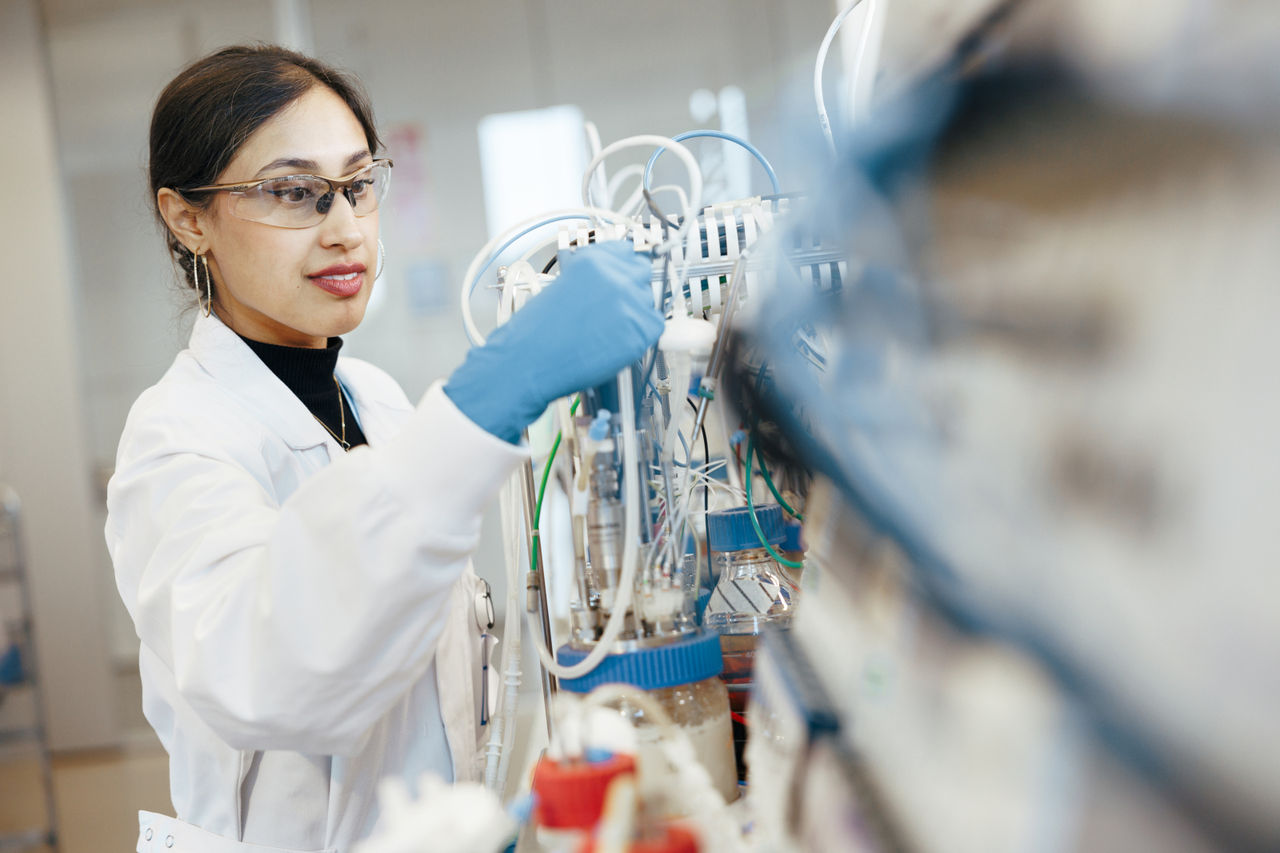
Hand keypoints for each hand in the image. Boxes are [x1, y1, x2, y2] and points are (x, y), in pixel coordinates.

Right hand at [445, 240, 662, 442]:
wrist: (530, 360)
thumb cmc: (538, 329)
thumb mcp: (563, 284)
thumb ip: (592, 274)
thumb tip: (610, 270)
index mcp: (594, 260)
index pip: (627, 251)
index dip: (622, 267)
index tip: (620, 276)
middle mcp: (615, 276)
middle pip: (642, 273)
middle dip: (630, 288)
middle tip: (612, 308)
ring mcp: (631, 303)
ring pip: (647, 301)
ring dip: (634, 312)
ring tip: (606, 330)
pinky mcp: (641, 331)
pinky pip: (654, 327)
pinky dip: (640, 335)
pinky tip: (615, 341)